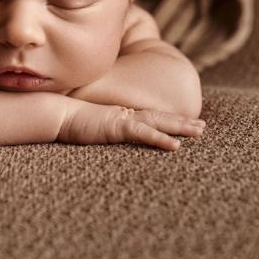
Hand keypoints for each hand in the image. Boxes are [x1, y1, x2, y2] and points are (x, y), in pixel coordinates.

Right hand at [57, 101, 204, 150]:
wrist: (56, 113)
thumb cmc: (68, 120)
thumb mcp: (89, 126)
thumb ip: (98, 127)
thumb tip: (100, 130)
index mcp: (120, 115)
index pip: (149, 117)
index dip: (168, 120)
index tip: (184, 123)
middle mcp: (125, 114)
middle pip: (160, 117)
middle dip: (183, 122)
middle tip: (203, 127)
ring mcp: (122, 119)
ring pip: (159, 121)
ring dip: (180, 126)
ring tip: (200, 131)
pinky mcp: (117, 126)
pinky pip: (143, 134)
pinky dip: (160, 139)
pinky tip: (175, 146)